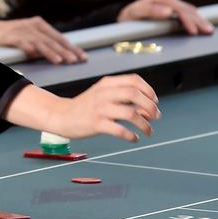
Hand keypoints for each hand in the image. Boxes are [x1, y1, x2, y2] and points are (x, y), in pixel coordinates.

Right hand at [0, 16, 86, 64]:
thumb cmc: (14, 36)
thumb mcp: (32, 37)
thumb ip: (45, 44)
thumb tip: (63, 55)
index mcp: (40, 25)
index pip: (59, 37)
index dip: (72, 47)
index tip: (82, 57)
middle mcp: (33, 26)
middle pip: (52, 40)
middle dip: (64, 51)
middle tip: (74, 60)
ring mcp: (22, 30)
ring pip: (39, 42)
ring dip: (50, 51)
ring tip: (59, 60)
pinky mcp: (10, 36)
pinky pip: (21, 42)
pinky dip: (28, 48)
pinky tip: (34, 54)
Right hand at [6, 75, 159, 142]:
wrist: (61, 115)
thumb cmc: (86, 106)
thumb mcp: (102, 93)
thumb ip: (123, 97)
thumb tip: (149, 108)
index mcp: (106, 83)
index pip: (134, 80)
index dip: (148, 90)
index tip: (154, 101)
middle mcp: (103, 93)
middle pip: (134, 94)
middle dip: (150, 106)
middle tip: (156, 116)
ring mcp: (99, 108)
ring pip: (130, 114)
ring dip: (144, 124)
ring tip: (148, 131)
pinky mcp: (95, 124)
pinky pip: (119, 130)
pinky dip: (131, 136)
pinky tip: (134, 138)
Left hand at [119, 0, 213, 34]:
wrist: (126, 15)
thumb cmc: (130, 16)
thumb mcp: (136, 13)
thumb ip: (151, 11)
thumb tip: (168, 11)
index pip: (180, 10)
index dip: (188, 21)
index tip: (193, 31)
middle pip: (188, 10)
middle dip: (199, 21)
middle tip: (208, 31)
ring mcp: (172, 2)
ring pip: (190, 10)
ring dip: (200, 20)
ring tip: (209, 30)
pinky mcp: (173, 7)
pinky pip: (188, 12)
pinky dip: (196, 19)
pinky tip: (201, 24)